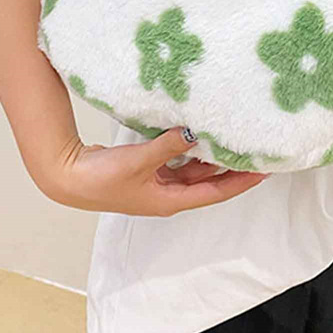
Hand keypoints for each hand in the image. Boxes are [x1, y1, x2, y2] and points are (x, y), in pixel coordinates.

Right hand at [42, 126, 270, 215]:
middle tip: (254, 152)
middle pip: (208, 182)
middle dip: (231, 168)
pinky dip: (189, 150)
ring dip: (211, 158)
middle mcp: (168, 194)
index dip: (240, 182)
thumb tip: (196, 132)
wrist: (69, 178)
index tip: (263, 171)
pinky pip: (176, 161)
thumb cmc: (102, 178)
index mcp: (170, 200)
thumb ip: (169, 146)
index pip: (215, 192)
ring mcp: (157, 183)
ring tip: (232, 140)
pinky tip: (197, 135)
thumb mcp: (140, 161)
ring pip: (193, 170)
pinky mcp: (147, 171)